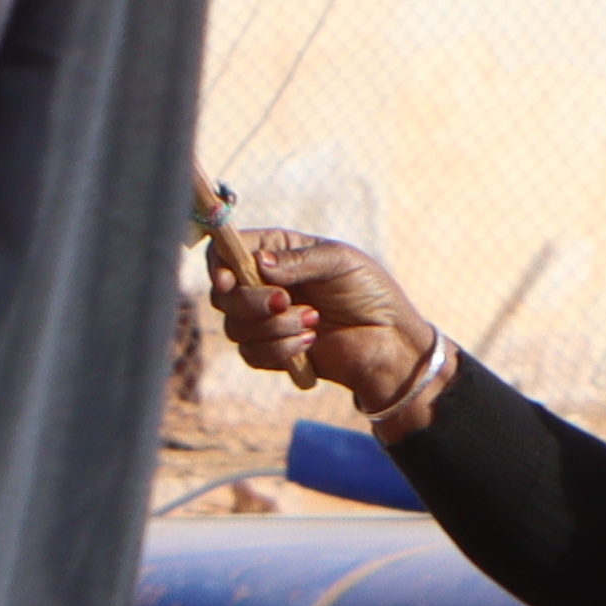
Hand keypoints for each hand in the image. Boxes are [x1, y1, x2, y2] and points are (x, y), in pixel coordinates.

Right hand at [209, 226, 445, 424]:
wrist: (387, 340)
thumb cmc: (368, 291)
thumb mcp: (339, 263)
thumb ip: (297, 261)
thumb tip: (257, 264)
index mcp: (274, 254)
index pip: (226, 252)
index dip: (218, 265)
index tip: (228, 279)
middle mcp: (261, 286)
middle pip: (223, 295)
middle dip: (252, 302)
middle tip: (286, 302)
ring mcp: (262, 320)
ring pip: (235, 327)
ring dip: (275, 327)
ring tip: (314, 322)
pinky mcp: (268, 350)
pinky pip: (251, 353)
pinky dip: (280, 349)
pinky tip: (310, 342)